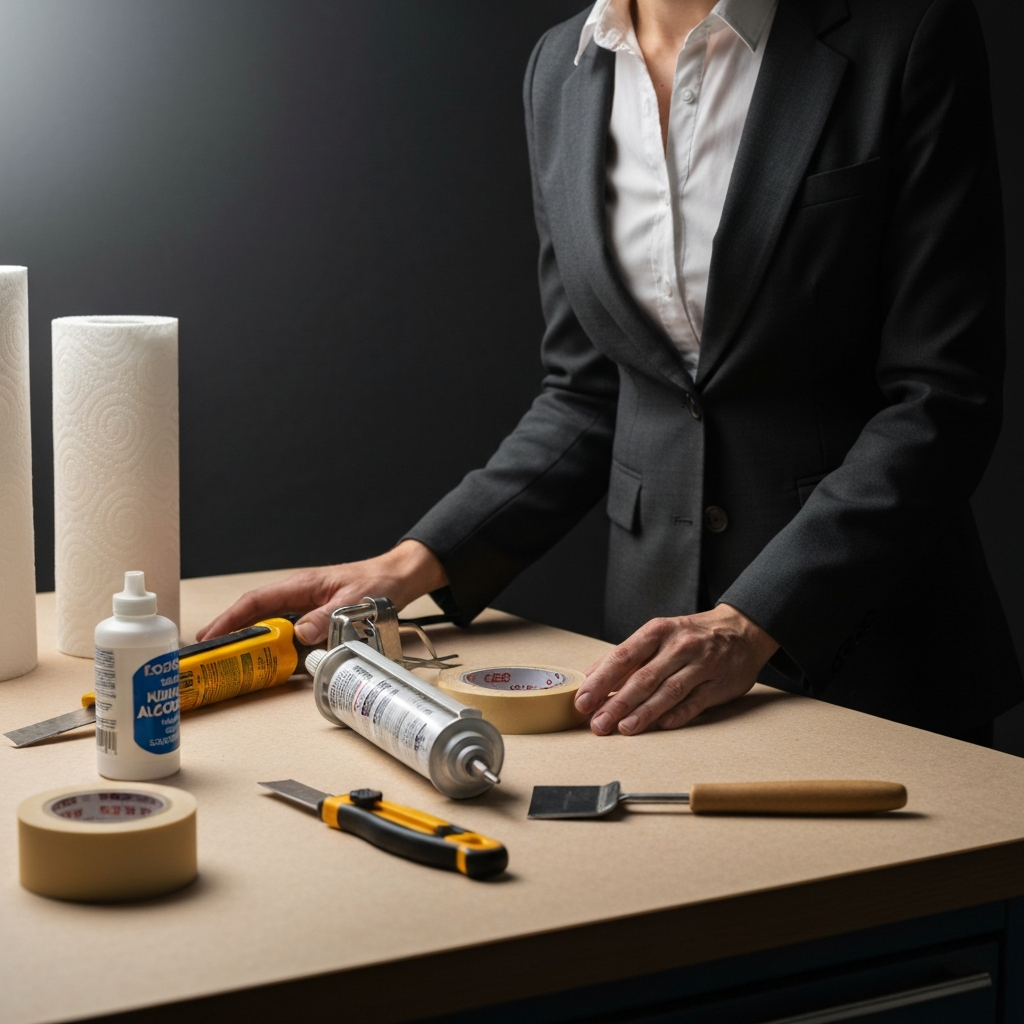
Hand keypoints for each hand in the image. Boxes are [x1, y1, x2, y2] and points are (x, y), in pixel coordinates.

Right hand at [195, 540, 447, 644]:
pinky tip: (270, 661)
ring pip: (271, 625)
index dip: (230, 618)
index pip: (256, 601)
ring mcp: (305, 607)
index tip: (210, 635)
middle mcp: (298, 596)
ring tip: (233, 662)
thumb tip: (301, 634)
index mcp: (301, 586)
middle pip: (256, 614)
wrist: (396, 578)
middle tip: (211, 654)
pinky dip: (277, 646)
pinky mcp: (315, 618)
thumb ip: (326, 616)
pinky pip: (290, 633)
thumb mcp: (352, 601)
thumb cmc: (375, 583)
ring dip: (253, 642)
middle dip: (232, 632)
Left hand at [574, 604, 778, 734]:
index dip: (601, 680)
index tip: (583, 701)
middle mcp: (679, 646)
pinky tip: (661, 725)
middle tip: (598, 724)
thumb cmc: (692, 635)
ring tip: (623, 728)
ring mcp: (701, 665)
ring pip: (668, 691)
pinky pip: (695, 702)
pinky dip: (678, 714)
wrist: (742, 630)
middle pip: (643, 677)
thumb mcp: (659, 635)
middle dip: (617, 703)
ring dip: (644, 713)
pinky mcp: (720, 684)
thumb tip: (591, 678)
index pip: (623, 656)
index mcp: (658, 631)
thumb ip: (627, 657)